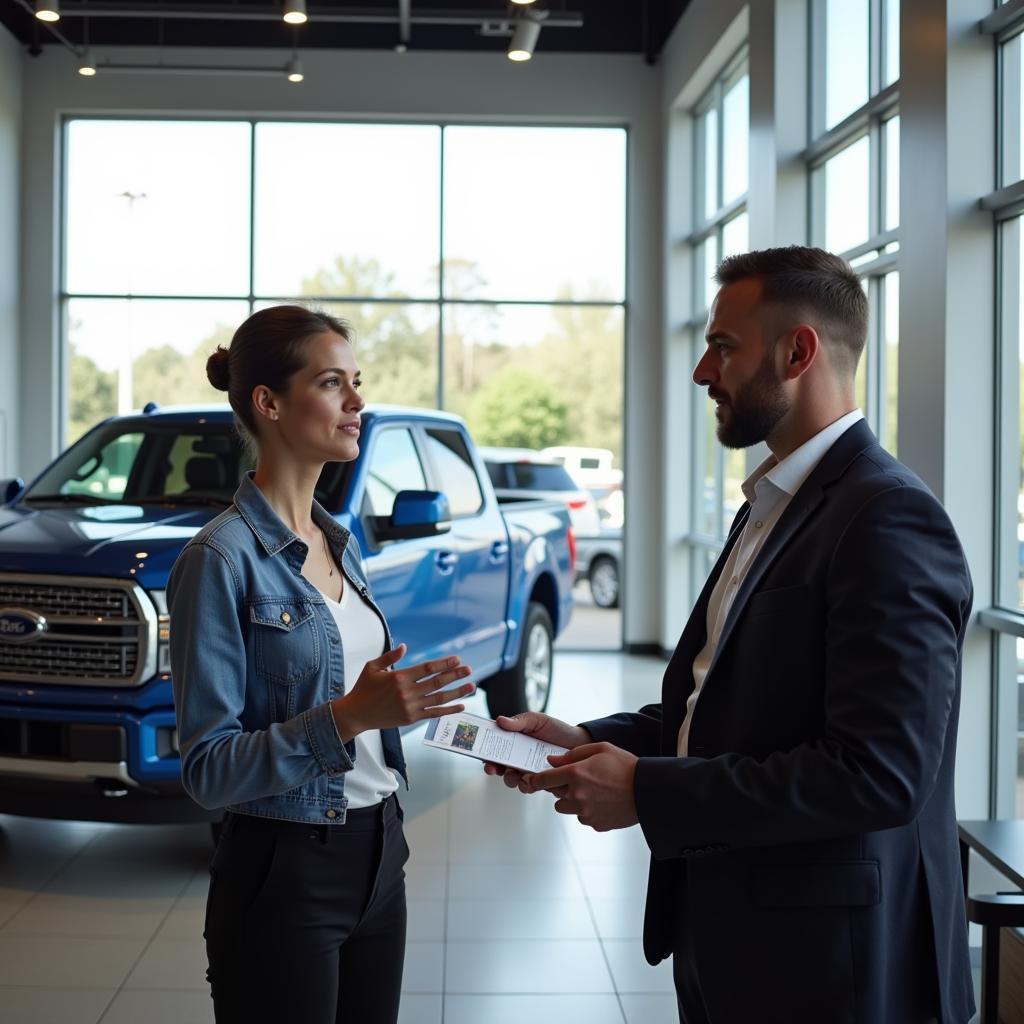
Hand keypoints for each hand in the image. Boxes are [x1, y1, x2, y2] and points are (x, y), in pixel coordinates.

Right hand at [332, 644, 473, 740]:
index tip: (457, 659)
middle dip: (455, 675)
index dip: (444, 664)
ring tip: (471, 686)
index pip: (427, 668)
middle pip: (436, 682)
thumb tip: (404, 647)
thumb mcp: (372, 667)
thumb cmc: (364, 688)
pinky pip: (434, 713)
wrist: (356, 714)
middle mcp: (407, 692)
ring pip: (439, 698)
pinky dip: (448, 710)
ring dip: (457, 692)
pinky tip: (461, 706)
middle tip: (469, 669)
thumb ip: (390, 656)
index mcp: (399, 677)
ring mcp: (410, 707)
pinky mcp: (411, 718)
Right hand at [482, 712, 590, 788]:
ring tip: (517, 776)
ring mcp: (527, 769)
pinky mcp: (539, 780)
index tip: (484, 758)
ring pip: (512, 779)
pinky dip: (528, 785)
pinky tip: (531, 781)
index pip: (494, 748)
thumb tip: (500, 720)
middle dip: (494, 769)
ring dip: (511, 780)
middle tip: (494, 769)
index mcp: (513, 741)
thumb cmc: (555, 729)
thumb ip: (519, 722)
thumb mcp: (536, 720)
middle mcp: (517, 757)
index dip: (486, 754)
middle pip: (499, 766)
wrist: (578, 742)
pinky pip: (529, 786)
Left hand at [520, 742, 638, 830]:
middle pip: (555, 795)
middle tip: (580, 780)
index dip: (536, 779)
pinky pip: (583, 818)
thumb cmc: (625, 766)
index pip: (543, 779)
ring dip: (573, 801)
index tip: (532, 779)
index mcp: (576, 774)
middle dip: (562, 788)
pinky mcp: (595, 824)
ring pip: (567, 808)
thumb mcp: (600, 749)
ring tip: (594, 791)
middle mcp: (577, 795)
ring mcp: (585, 812)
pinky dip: (588, 811)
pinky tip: (604, 802)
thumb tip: (551, 761)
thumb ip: (572, 754)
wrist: (648, 790)